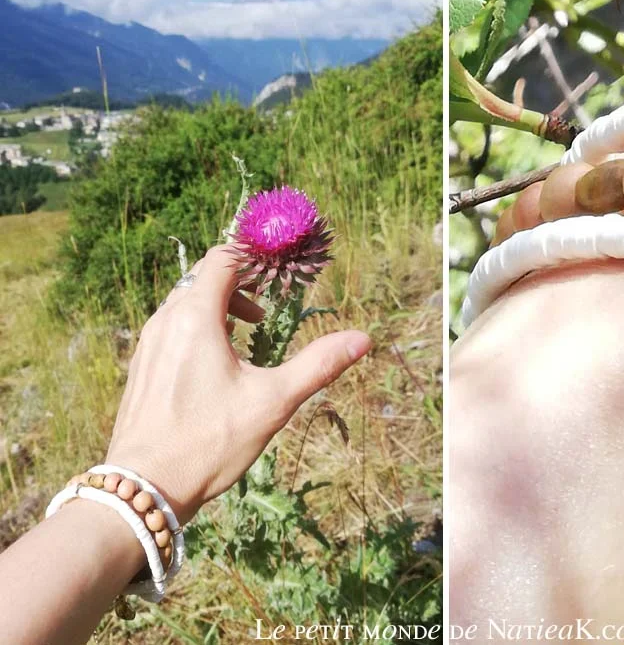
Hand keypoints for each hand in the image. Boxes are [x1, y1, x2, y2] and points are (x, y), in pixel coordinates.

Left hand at [104, 245, 371, 523]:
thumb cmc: (209, 442)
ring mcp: (149, 345)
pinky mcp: (143, 367)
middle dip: (242, 282)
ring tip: (251, 332)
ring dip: (222, 306)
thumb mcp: (273, 402)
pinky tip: (220, 362)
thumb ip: (318, 364)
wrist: (144, 486)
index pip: (223, 258)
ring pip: (186, 302)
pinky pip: (172, 327)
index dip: (256, 255)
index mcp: (195, 318)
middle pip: (204, 277)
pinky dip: (200, 326)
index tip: (282, 266)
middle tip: (271, 301)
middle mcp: (165, 322)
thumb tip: (363, 339)